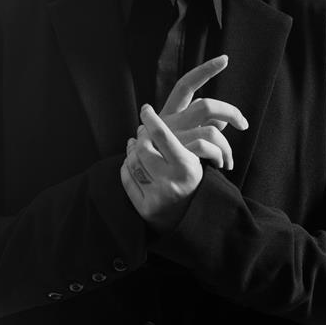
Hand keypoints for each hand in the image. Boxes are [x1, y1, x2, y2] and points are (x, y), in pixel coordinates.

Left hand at [121, 104, 202, 232]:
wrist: (195, 222)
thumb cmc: (197, 184)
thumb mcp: (199, 159)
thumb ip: (197, 134)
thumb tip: (198, 102)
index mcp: (187, 166)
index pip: (162, 135)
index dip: (151, 119)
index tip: (145, 109)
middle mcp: (171, 181)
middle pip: (143, 148)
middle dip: (140, 136)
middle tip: (142, 130)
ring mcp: (157, 196)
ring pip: (133, 162)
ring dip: (131, 150)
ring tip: (134, 144)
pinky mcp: (146, 209)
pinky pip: (127, 180)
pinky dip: (126, 168)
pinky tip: (130, 162)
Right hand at [159, 55, 248, 170]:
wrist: (142, 182)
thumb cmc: (162, 157)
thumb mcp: (178, 137)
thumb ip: (200, 127)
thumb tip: (223, 121)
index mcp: (168, 113)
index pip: (186, 85)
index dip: (205, 70)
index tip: (225, 59)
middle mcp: (169, 121)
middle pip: (205, 106)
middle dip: (230, 112)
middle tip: (244, 124)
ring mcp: (173, 138)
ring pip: (211, 132)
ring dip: (227, 146)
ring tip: (229, 161)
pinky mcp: (177, 154)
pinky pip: (207, 149)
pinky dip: (219, 156)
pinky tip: (221, 165)